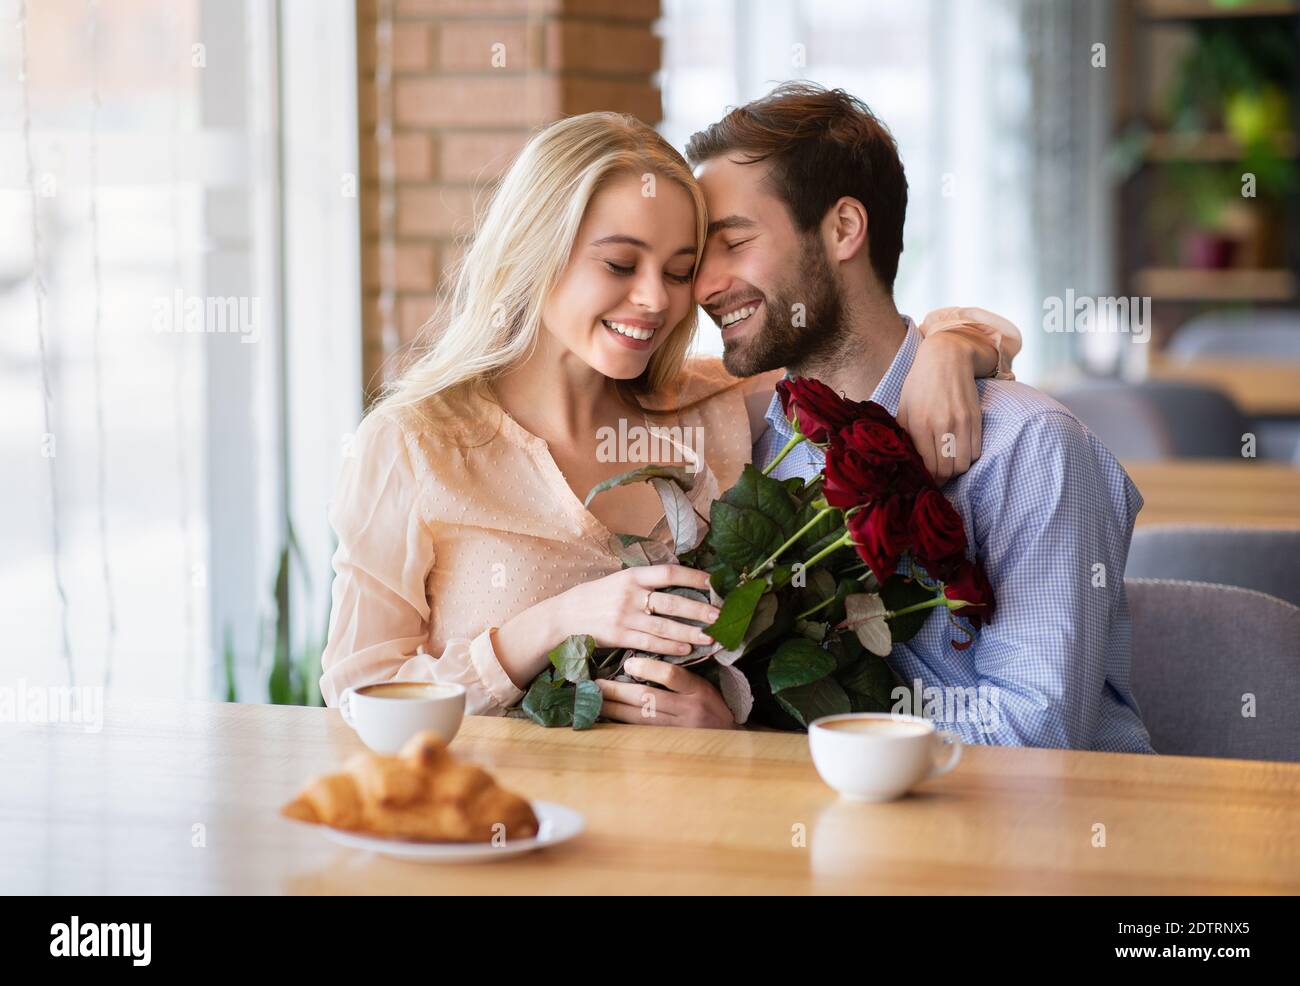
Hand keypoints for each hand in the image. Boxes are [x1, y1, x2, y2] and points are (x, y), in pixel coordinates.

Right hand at [495, 565, 719, 689]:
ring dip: (690, 632)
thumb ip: (645, 582)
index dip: (694, 576)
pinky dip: (670, 647)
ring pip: (665, 626)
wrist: (564, 615)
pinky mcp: (620, 637)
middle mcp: (630, 594)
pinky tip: (687, 650)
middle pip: (672, 602)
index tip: (714, 582)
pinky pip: (650, 643)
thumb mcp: (619, 581)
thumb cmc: (596, 597)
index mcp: (632, 575)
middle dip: (699, 609)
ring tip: (711, 637)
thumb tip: (679, 582)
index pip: (669, 573)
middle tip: (721, 615)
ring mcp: (625, 617)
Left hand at [595, 657, 738, 728]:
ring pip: (640, 719)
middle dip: (619, 691)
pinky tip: (608, 720)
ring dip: (614, 709)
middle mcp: (689, 710)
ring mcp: (679, 730)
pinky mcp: (671, 743)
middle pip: (648, 699)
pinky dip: (623, 725)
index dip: (648, 668)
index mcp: (699, 689)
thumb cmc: (714, 704)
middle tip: (596, 684)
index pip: (672, 675)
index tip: (628, 663)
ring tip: (595, 701)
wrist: (733, 739)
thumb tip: (642, 660)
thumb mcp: (705, 684)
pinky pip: (642, 733)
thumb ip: (680, 674)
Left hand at [896, 327, 986, 482]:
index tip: (925, 479)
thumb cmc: (920, 384)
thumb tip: (906, 462)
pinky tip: (958, 450)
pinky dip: (967, 457)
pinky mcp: (976, 418)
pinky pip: (976, 452)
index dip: (928, 479)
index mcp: (920, 425)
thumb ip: (904, 435)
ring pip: (963, 464)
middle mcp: (942, 425)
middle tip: (936, 474)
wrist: (946, 358)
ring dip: (955, 468)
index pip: (929, 468)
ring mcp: (961, 422)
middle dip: (942, 477)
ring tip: (947, 462)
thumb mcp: (904, 409)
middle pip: (948, 470)